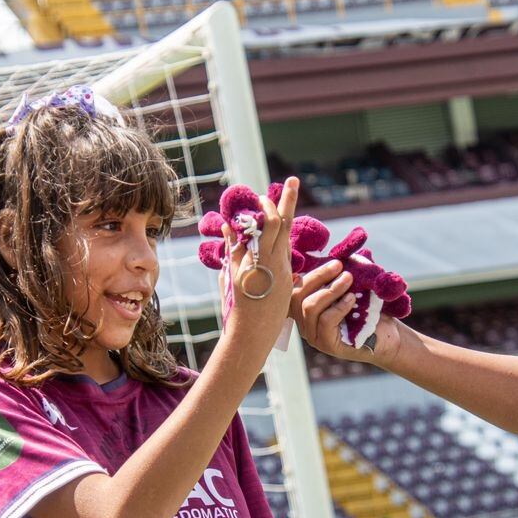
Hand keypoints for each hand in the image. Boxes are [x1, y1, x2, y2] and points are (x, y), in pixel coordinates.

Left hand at [222, 177, 298, 355]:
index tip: (289, 189)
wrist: (255, 335)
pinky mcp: (243, 273)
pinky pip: (237, 248)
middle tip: (290, 183)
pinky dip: (231, 234)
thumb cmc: (265, 316)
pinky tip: (227, 223)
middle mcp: (275, 262)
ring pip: (265, 230)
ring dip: (262, 212)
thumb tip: (254, 251)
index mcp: (283, 266)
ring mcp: (260, 266)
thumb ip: (266, 267)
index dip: (288, 208)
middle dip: (286, 200)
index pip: (287, 230)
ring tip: (260, 198)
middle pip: (281, 224)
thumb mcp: (274, 288)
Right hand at [290, 259, 403, 365]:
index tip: (315, 258)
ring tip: (348, 279)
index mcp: (305, 308)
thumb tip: (333, 251)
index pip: (291, 289)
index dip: (299, 273)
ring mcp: (314, 336)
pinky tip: (351, 299)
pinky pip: (325, 321)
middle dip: (316, 276)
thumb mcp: (349, 287)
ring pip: (309, 307)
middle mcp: (304, 323)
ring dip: (330, 289)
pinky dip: (338, 306)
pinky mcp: (327, 344)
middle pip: (295, 296)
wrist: (388, 335)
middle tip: (338, 265)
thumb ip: (337, 274)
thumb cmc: (368, 308)